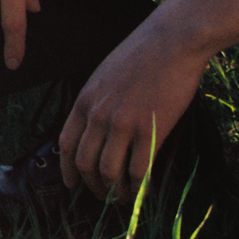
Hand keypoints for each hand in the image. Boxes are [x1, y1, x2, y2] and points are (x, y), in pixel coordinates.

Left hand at [56, 4, 213, 195]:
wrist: (173, 40)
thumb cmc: (143, 54)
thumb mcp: (105, 74)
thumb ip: (98, 101)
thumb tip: (97, 128)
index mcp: (85, 100)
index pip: (65, 144)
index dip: (67, 169)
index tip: (73, 183)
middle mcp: (99, 115)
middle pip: (84, 163)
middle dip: (92, 185)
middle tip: (102, 195)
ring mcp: (124, 124)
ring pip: (108, 172)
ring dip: (113, 191)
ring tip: (122, 198)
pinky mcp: (151, 130)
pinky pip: (138, 170)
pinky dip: (137, 187)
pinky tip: (141, 191)